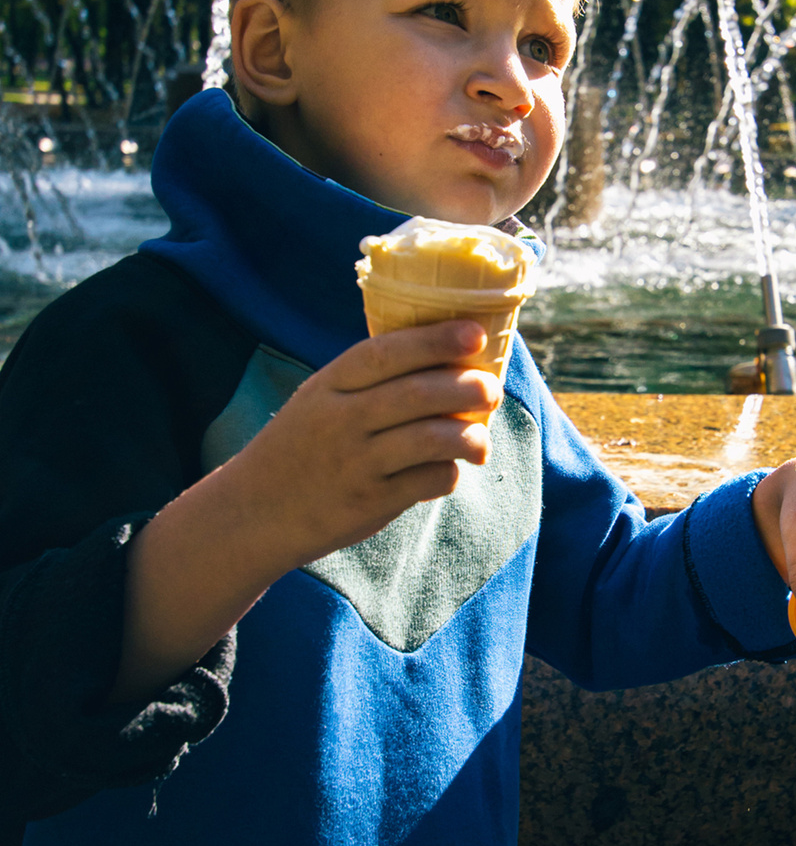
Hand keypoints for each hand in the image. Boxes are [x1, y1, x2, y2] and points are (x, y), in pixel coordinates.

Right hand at [232, 319, 501, 564]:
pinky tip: (448, 469)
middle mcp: (340, 419)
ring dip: (470, 435)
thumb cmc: (304, 446)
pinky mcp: (370, 501)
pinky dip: (449, 472)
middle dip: (468, 387)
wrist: (253, 512)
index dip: (435, 340)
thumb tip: (454, 360)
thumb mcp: (321, 399)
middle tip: (492, 390)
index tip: (477, 333)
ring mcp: (355, 462)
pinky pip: (429, 479)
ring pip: (433, 438)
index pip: (387, 353)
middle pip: (418, 393)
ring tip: (480, 441)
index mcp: (329, 384)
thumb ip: (373, 380)